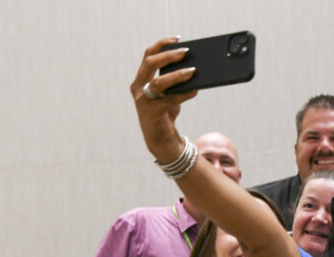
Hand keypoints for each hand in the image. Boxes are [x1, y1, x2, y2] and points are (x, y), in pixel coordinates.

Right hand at [130, 38, 197, 162]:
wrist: (161, 140)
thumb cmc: (165, 114)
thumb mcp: (169, 94)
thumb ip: (175, 82)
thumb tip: (194, 68)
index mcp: (141, 79)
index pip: (148, 56)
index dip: (161, 45)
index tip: (177, 39)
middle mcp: (138, 88)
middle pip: (149, 64)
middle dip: (168, 56)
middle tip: (186, 52)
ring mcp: (143, 101)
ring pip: (158, 83)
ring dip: (177, 75)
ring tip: (193, 71)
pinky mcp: (152, 113)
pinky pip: (169, 100)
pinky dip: (183, 94)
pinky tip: (195, 91)